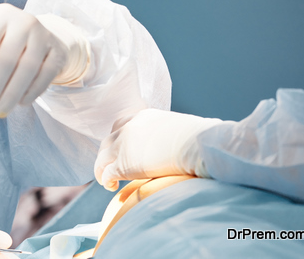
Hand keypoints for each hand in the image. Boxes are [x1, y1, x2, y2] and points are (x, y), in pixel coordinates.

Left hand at [0, 3, 88, 117]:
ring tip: (0, 111)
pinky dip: (31, 93)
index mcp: (1, 15)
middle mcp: (24, 21)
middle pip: (6, 59)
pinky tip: (20, 103)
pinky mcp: (59, 51)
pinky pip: (45, 76)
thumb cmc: (5, 45)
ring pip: (27, 69)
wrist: (40, 38)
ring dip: (11, 95)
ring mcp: (44, 35)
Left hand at [94, 109, 221, 190]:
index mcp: (145, 117)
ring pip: (102, 157)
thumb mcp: (183, 128)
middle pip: (108, 140)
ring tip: (108, 181)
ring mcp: (123, 145)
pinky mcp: (123, 164)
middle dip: (107, 153)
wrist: (197, 145)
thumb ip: (176, 134)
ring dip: (102, 169)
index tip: (121, 146)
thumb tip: (192, 141)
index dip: (119, 136)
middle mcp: (129, 127)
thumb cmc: (201, 138)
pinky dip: (106, 180)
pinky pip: (106, 173)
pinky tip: (111, 187)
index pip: (123, 123)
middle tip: (111, 165)